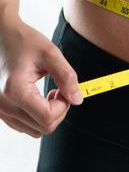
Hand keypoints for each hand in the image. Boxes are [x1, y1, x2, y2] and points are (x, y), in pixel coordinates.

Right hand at [0, 16, 82, 137]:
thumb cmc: (24, 40)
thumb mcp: (51, 53)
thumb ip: (67, 77)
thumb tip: (78, 99)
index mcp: (15, 90)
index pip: (47, 117)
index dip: (64, 106)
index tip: (65, 89)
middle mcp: (3, 105)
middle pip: (43, 127)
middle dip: (59, 111)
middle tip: (61, 89)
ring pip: (34, 130)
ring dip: (49, 115)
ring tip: (51, 92)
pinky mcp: (0, 109)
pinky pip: (24, 125)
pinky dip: (37, 116)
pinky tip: (39, 97)